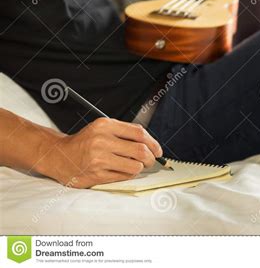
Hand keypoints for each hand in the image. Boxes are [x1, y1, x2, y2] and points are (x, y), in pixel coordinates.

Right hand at [43, 118, 162, 188]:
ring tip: (136, 166)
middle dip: (151, 158)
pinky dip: (128, 174)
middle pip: (141, 150)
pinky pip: (124, 176)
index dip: (154, 143)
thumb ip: (125, 132)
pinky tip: (122, 171)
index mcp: (105, 125)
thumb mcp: (102, 128)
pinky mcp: (96, 175)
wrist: (59, 156)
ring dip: (140, 168)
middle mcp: (101, 141)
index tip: (158, 150)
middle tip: (151, 161)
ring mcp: (99, 159)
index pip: (139, 133)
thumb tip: (152, 143)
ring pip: (135, 166)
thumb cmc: (85, 142)